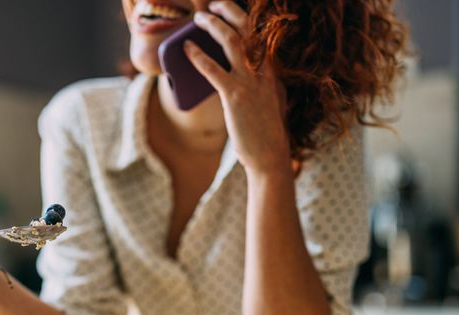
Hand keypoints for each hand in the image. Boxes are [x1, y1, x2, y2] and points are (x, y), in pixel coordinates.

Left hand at [186, 1, 290, 175]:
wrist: (270, 155)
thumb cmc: (264, 131)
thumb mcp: (266, 99)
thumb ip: (254, 83)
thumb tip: (229, 71)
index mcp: (272, 70)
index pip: (259, 34)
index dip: (243, 17)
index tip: (228, 8)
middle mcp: (264, 70)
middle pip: (247, 28)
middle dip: (229, 10)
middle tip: (212, 4)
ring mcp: (250, 82)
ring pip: (231, 41)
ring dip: (212, 25)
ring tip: (198, 19)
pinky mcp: (235, 97)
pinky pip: (213, 69)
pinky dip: (197, 55)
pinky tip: (186, 49)